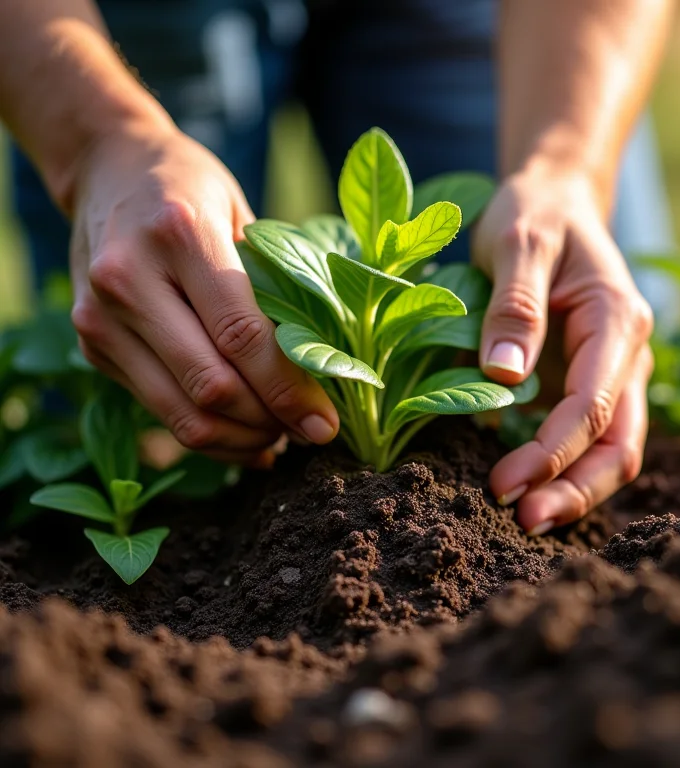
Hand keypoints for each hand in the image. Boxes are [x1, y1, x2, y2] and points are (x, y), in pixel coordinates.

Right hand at [69, 119, 338, 462]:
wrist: (106, 167)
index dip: (289, 391)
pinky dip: (207, 435)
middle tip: (309, 432)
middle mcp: (128, 280)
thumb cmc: (191, 188)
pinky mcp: (91, 345)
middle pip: (210, 385)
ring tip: (279, 437)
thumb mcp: (242, 215)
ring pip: (181, 413)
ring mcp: (101, 318)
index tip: (325, 423)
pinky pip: (159, 410)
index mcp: (179, 235)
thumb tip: (322, 367)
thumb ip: (272, 286)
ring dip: (239, 440)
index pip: (241, 335)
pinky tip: (243, 437)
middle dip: (269, 423)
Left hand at [473, 170, 653, 534]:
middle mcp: (624, 354)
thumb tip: (503, 379)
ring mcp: (607, 371)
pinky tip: (524, 484)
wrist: (552, 201)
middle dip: (575, 489)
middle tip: (523, 520)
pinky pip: (583, 436)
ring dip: (573, 488)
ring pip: (610, 449)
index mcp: (616, 321)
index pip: (593, 405)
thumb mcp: (519, 244)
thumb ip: (515, 308)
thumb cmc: (536, 216)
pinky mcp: (583, 380)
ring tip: (524, 517)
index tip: (505, 483)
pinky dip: (561, 467)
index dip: (553, 451)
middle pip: (620, 443)